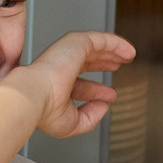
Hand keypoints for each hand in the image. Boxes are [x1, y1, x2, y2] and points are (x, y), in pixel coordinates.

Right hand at [2, 30, 138, 139]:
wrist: (34, 95)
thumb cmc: (44, 109)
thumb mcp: (72, 123)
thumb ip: (89, 117)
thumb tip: (102, 106)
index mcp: (55, 86)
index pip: (79, 85)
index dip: (96, 90)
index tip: (109, 95)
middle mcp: (59, 68)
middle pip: (86, 62)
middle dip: (102, 63)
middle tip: (117, 66)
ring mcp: (66, 55)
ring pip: (93, 47)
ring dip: (112, 51)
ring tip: (128, 55)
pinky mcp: (75, 44)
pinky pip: (100, 39)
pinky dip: (116, 44)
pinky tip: (128, 51)